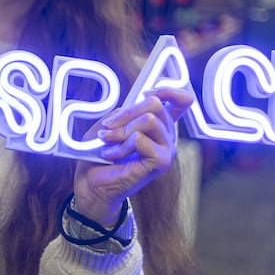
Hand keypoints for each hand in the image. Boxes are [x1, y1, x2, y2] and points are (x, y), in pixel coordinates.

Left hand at [73, 87, 193, 226]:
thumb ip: (126, 110)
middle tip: (108, 127)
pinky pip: (141, 139)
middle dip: (127, 112)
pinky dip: (121, 145)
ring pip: (149, 120)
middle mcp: (167, 136)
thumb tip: (139, 100)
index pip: (182, 100)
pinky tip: (112, 155)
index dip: (168, 90)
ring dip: (121, 131)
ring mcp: (166, 149)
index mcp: (158, 125)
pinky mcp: (161, 162)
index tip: (146, 92)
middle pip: (156, 104)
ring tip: (107, 142)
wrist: (92, 183)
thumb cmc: (99, 153)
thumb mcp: (110, 124)